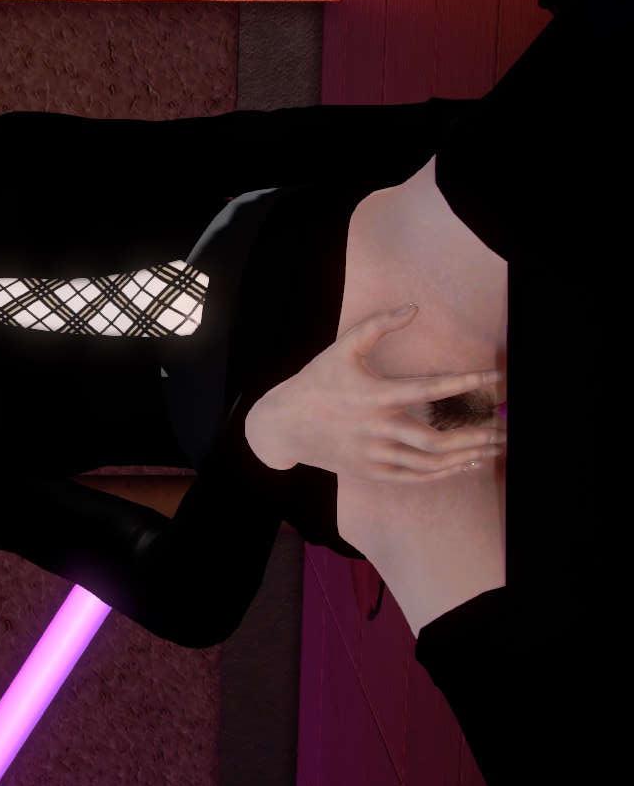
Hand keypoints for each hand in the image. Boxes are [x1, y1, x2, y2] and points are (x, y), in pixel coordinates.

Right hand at [243, 304, 505, 482]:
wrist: (283, 425)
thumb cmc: (316, 381)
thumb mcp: (342, 348)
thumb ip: (377, 325)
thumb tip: (413, 308)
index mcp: (373, 395)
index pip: (428, 389)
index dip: (464, 384)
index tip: (492, 379)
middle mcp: (376, 429)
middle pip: (436, 440)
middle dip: (474, 435)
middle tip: (502, 427)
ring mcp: (373, 455)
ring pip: (429, 464)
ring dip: (465, 456)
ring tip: (490, 447)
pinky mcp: (371, 472)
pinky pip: (415, 477)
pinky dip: (443, 472)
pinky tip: (464, 463)